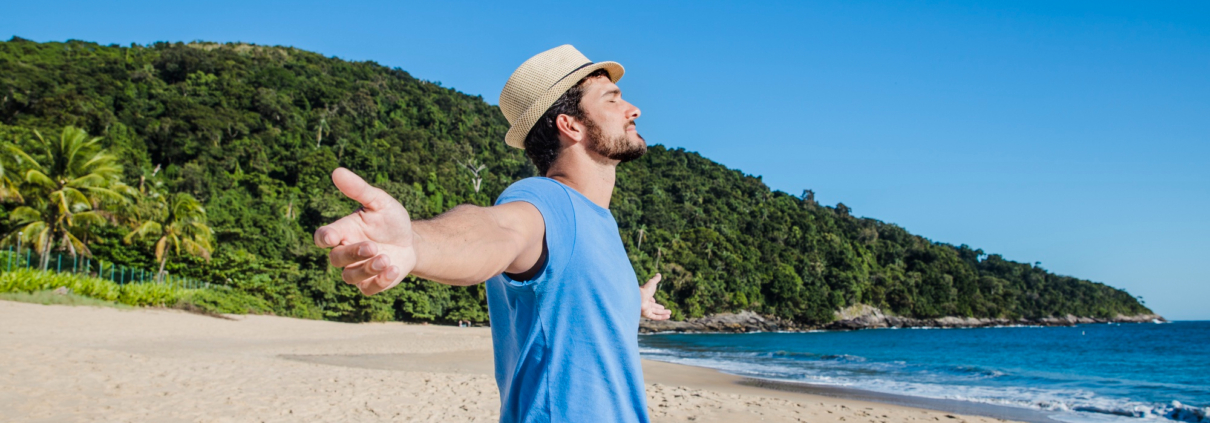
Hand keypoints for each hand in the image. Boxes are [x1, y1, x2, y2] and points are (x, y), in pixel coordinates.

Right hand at [313, 168, 415, 294]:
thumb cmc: (390, 220)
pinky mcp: (371, 283)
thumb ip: (359, 189)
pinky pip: (367, 289)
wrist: (411, 241)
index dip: (325, 238)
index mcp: (343, 231)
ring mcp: (357, 270)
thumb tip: (337, 171)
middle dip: (354, 253)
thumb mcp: (379, 202)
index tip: (333, 237)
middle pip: (336, 259)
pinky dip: (379, 282)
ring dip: (367, 269)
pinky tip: (394, 270)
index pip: (323, 237)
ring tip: (386, 258)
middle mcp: (346, 252)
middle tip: (373, 246)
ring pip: (350, 276)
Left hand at [640, 273, 670, 320]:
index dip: (652, 300)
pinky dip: (661, 317)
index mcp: (644, 296)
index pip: (649, 299)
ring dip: (663, 313)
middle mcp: (644, 303)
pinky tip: (668, 316)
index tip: (654, 301)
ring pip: (655, 312)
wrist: (638, 297)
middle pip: (653, 307)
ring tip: (669, 313)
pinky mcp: (646, 314)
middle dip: (659, 308)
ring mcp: (645, 309)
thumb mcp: (652, 282)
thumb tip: (659, 274)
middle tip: (664, 308)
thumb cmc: (644, 289)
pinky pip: (655, 317)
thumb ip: (656, 279)